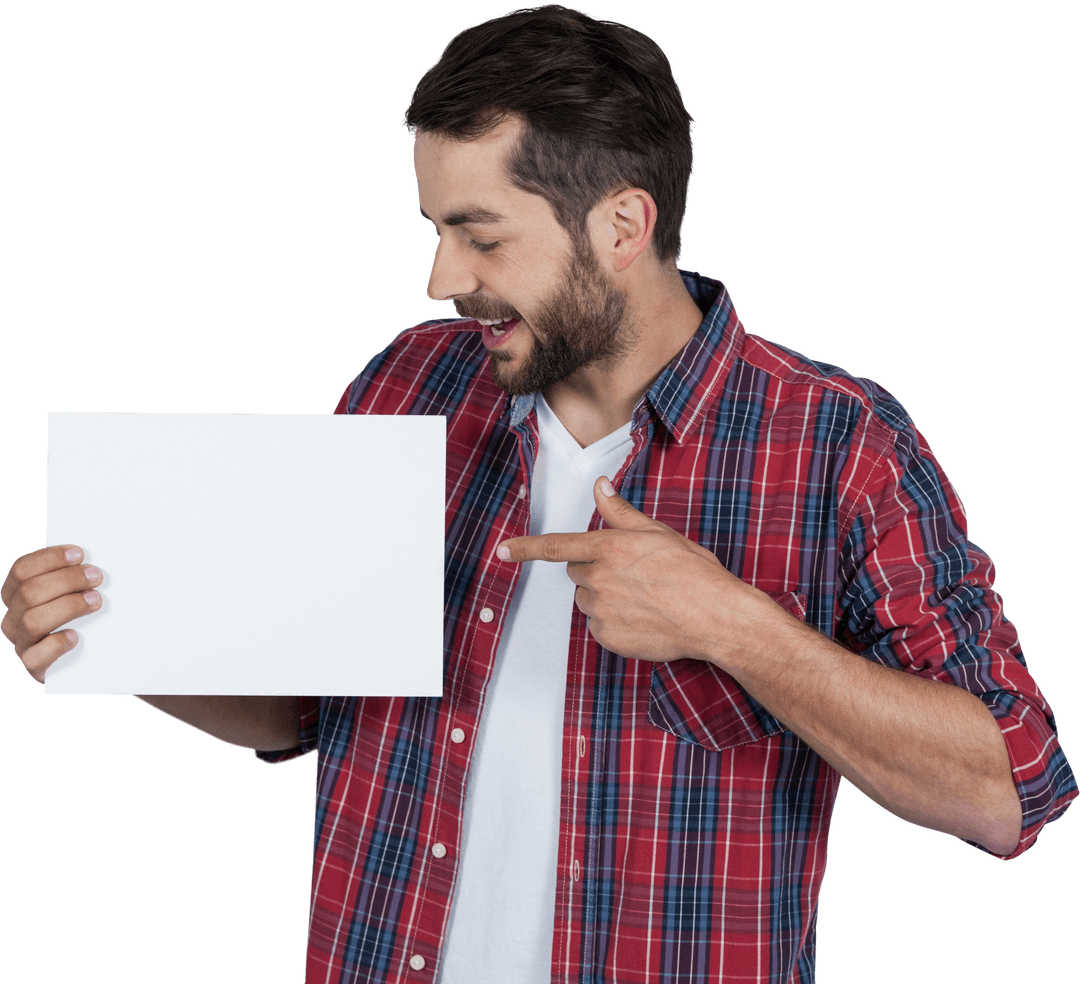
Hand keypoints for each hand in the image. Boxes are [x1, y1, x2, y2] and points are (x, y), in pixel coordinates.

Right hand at [1, 545, 102, 682]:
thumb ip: (76, 577)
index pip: (21, 570)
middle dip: (66, 580)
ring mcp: (22, 643)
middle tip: (96, 577)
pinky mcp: (33, 666)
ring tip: (95, 601)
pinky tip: (75, 637)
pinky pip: (35, 656)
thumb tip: (93, 563)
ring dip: (67, 606)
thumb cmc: (86, 618)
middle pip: (29, 592)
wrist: (90, 659)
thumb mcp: (78, 592)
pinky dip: (55, 644)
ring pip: (32, 620)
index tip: (79, 553)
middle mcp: (14, 618)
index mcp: (17, 594)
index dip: (49, 558)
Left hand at [496, 476, 769, 664]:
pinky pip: (599, 627)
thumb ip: (621, 512)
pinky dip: (614, 623)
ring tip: (642, 599)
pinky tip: (643, 619)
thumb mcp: (658, 534)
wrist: (716, 618)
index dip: (525, 548)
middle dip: (594, 571)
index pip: (556, 546)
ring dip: (603, 597)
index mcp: (610, 548)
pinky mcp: (608, 638)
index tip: (502, 550)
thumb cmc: (694, 574)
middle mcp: (599, 579)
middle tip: (631, 575)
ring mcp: (602, 611)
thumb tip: (600, 486)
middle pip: (576, 573)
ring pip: (586, 600)